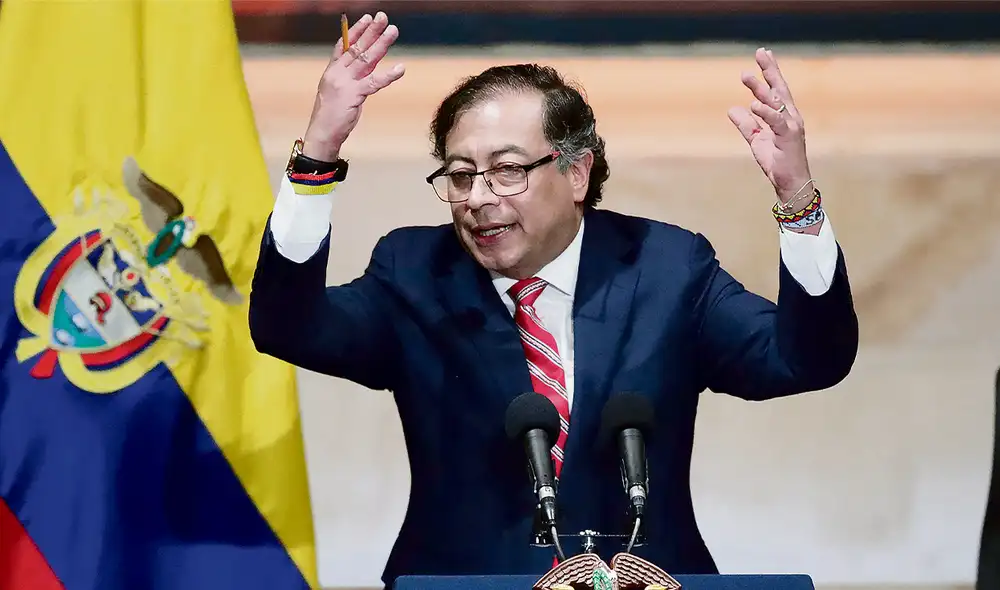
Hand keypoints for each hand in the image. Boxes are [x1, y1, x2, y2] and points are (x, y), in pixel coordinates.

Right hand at [301, 12, 405, 160]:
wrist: (322, 133)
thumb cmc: (331, 114)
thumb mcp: (337, 91)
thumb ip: (350, 77)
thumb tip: (368, 66)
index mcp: (332, 70)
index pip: (343, 44)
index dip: (356, 30)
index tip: (367, 18)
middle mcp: (337, 72)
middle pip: (357, 47)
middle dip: (371, 31)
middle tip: (383, 17)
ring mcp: (345, 83)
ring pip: (366, 59)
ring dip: (382, 44)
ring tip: (393, 31)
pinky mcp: (353, 95)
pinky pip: (374, 82)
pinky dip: (389, 75)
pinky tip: (401, 68)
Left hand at [728, 48, 811, 206]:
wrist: (789, 183)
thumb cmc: (777, 161)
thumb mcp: (756, 140)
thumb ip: (746, 124)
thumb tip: (732, 109)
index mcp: (783, 115)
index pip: (775, 89)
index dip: (769, 71)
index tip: (762, 54)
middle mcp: (790, 116)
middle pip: (778, 88)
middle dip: (770, 70)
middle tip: (760, 53)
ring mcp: (791, 125)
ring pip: (775, 102)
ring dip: (761, 88)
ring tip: (746, 76)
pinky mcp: (789, 137)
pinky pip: (776, 121)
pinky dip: (765, 112)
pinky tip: (753, 104)